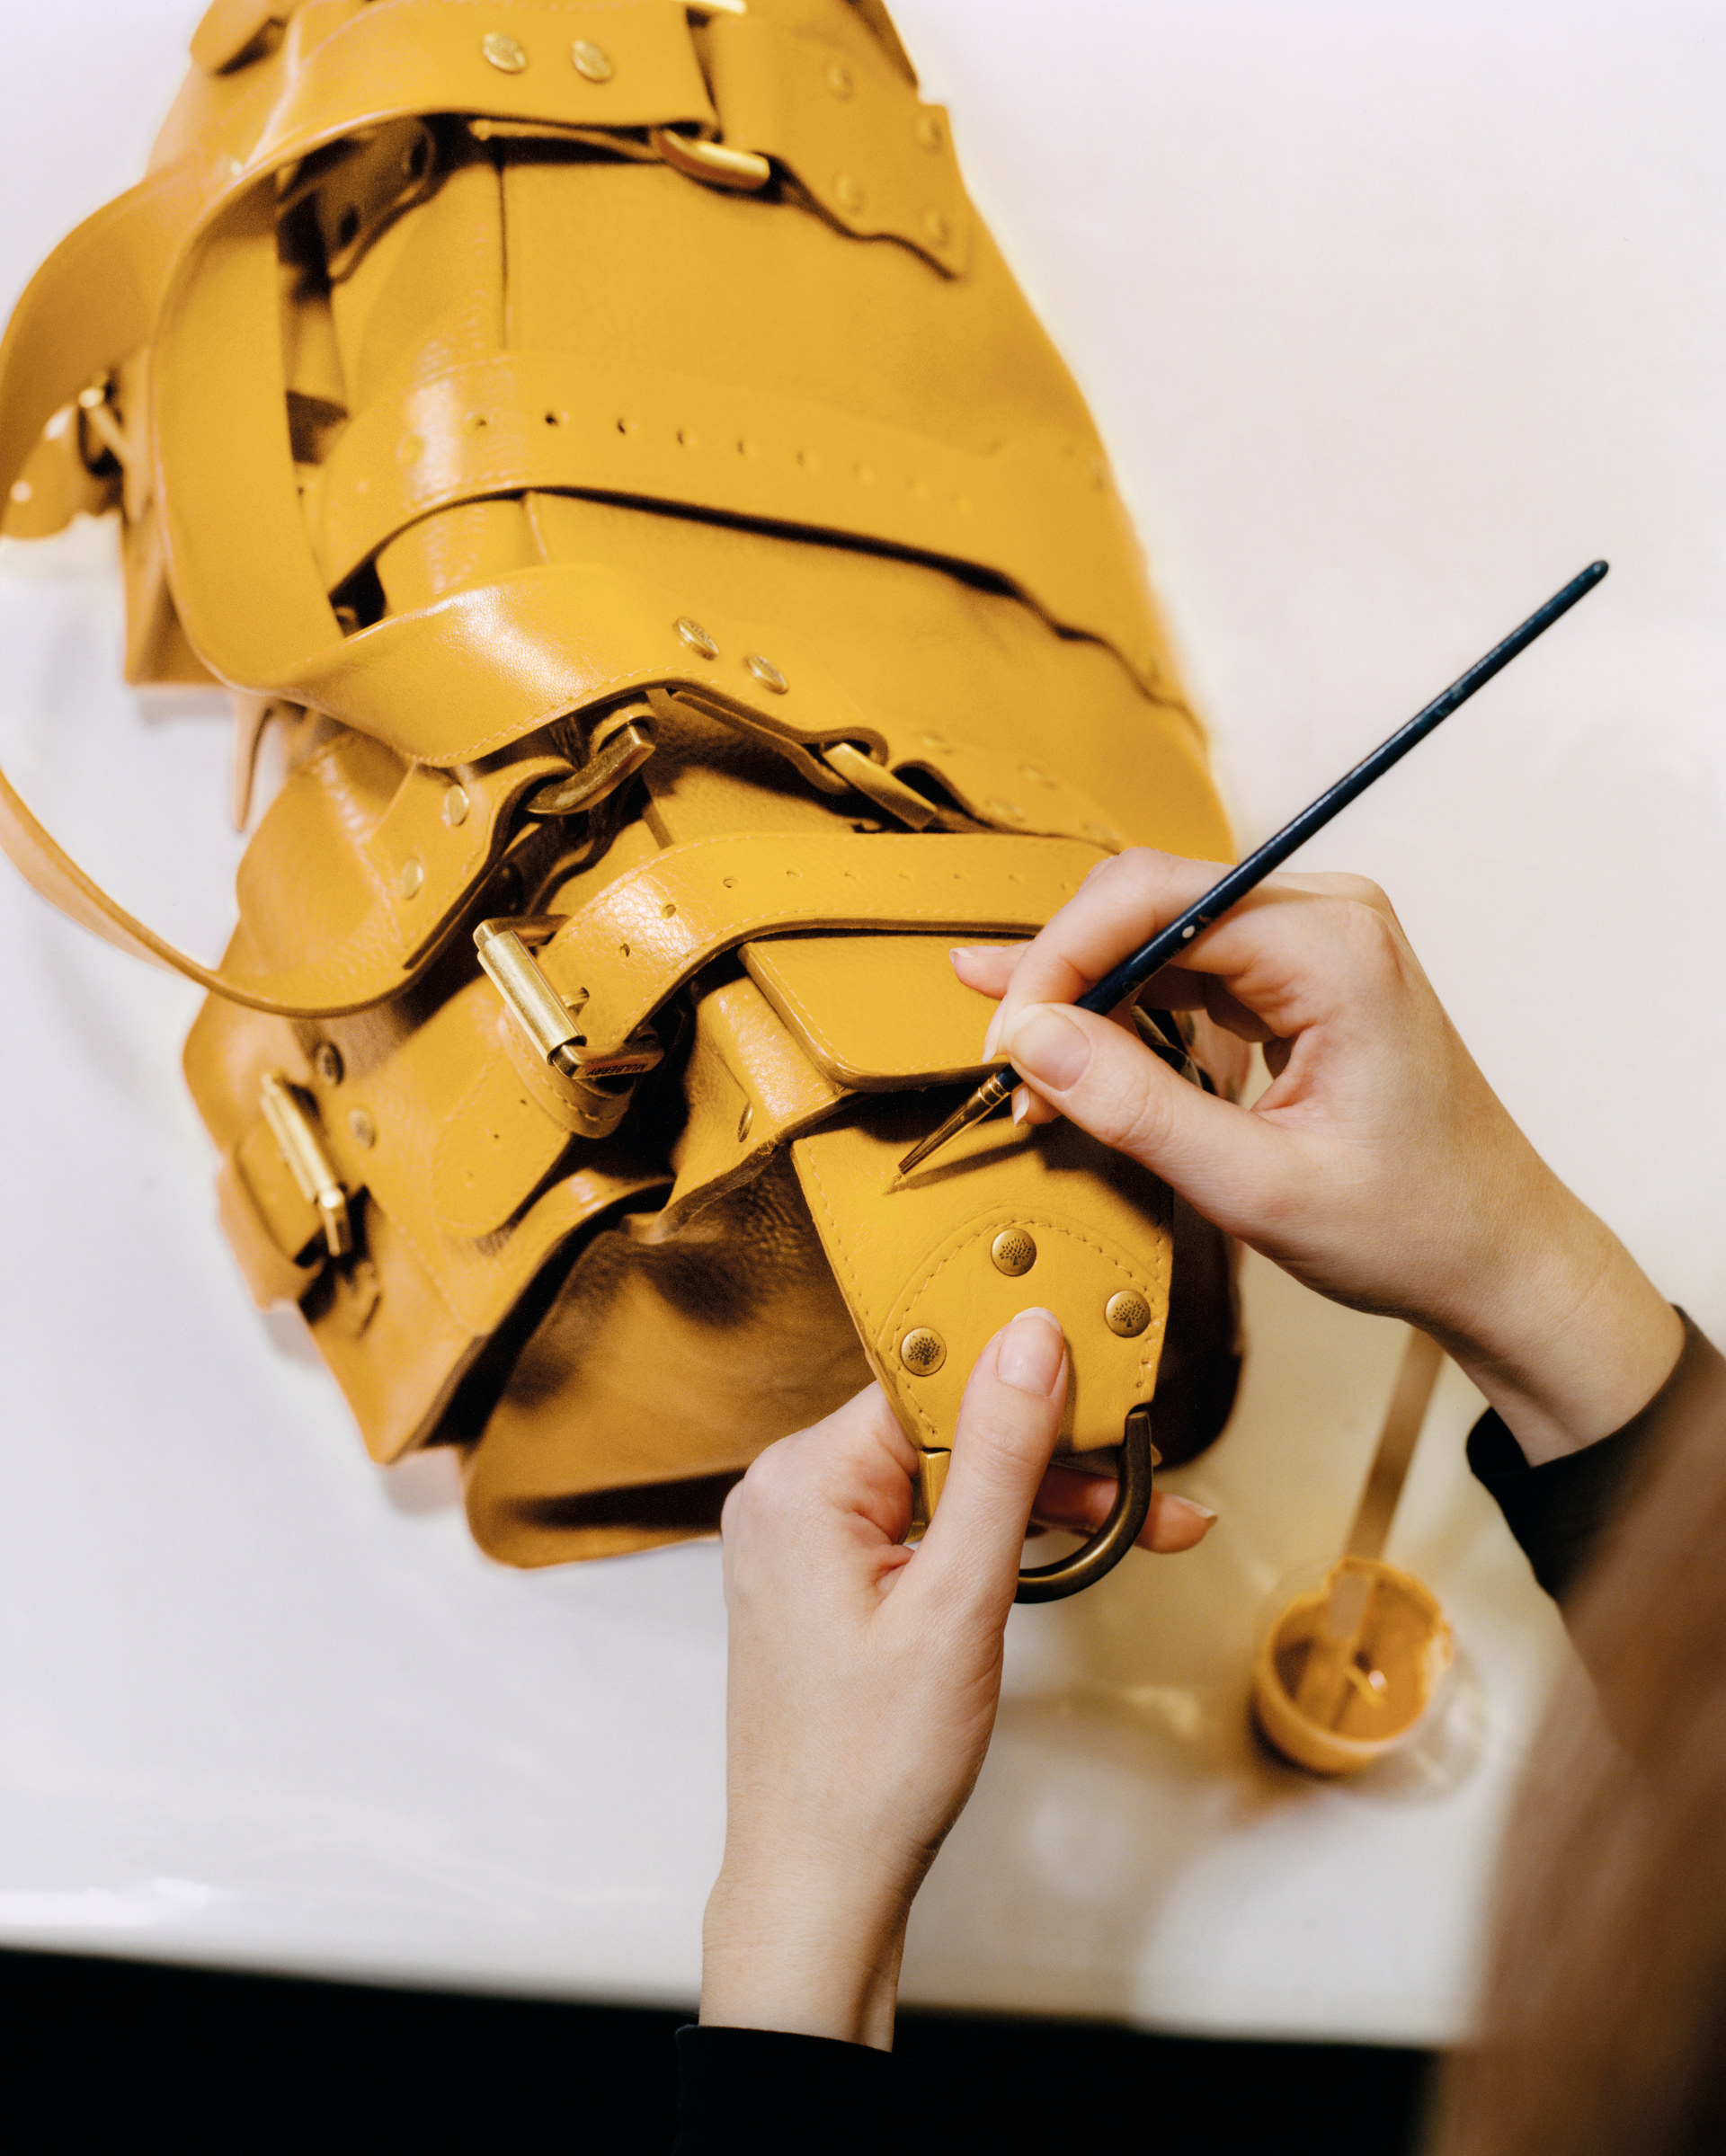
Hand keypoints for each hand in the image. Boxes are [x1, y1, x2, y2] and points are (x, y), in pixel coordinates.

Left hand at [700, 1310, 1211, 2047]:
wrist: (820, 1883)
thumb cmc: (869, 1770)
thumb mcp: (957, 1602)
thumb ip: (1001, 1460)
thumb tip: (1031, 1341)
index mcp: (801, 1482)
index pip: (932, 1385)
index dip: (1030, 1385)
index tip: (1109, 1387)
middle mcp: (790, 1494)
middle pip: (946, 1430)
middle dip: (1053, 1457)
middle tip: (1149, 1489)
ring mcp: (807, 1538)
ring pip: (946, 1478)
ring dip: (1039, 1500)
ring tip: (1136, 1525)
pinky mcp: (831, 1576)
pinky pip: (924, 1521)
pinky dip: (995, 1537)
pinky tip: (1068, 1548)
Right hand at [952, 851, 1680, 1464]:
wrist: (1500, 1256)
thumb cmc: (1413, 1226)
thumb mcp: (1256, 1187)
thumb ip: (1136, 1107)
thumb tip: (1031, 1040)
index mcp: (1333, 948)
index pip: (1150, 901)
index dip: (1058, 963)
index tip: (1005, 1042)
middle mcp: (1326, 918)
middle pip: (1145, 899)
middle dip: (1061, 975)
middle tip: (1002, 1057)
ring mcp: (1315, 940)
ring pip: (1155, 930)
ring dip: (1084, 996)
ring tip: (1022, 1066)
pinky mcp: (1300, 974)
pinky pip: (1185, 966)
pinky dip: (1124, 1011)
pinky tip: (1072, 1052)